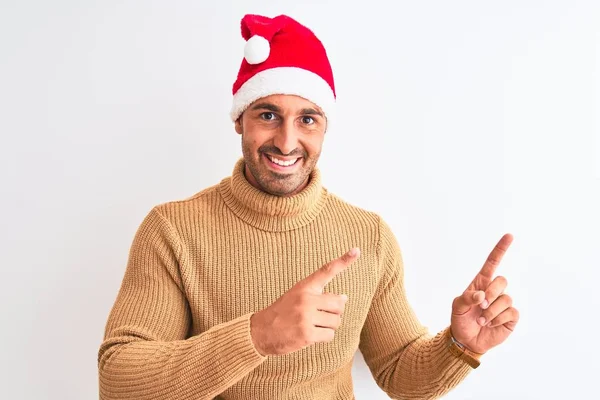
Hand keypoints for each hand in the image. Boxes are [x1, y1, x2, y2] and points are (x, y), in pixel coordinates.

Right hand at [250, 247, 359, 355]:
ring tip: (313, 326)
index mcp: (304, 287)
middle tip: (321, 317)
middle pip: (339, 304)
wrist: (260, 331)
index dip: (343, 261)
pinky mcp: (307, 334)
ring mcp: (306, 316)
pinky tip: (311, 336)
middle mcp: (306, 299)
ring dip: (328, 326)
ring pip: (336, 321)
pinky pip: (329, 335)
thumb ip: (319, 295)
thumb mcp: (296, 296)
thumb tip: (344, 298)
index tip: (356, 250)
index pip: (326, 270)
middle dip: (334, 313)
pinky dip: (323, 337)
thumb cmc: (281, 313)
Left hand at [450, 233, 518, 354]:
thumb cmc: (460, 320)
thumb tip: (482, 295)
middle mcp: (494, 290)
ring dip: (491, 311)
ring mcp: (503, 303)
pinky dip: (498, 319)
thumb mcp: (457, 307)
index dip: (501, 249)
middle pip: (502, 280)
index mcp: (481, 283)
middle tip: (480, 305)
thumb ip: (466, 298)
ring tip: (481, 319)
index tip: (509, 235)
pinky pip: (511, 312)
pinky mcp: (511, 317)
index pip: (492, 262)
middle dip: (491, 293)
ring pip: (506, 299)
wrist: (466, 340)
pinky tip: (490, 324)